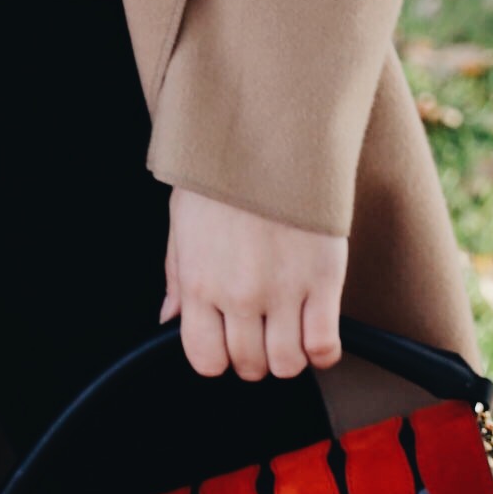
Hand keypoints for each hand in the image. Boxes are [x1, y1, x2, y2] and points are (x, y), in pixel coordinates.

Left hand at [162, 186, 346, 383]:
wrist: (269, 128)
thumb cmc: (223, 167)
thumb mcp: (183, 216)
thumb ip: (176, 274)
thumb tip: (168, 318)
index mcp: (199, 280)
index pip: (205, 359)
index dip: (219, 357)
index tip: (228, 341)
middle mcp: (237, 294)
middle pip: (250, 365)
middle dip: (255, 354)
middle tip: (262, 329)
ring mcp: (282, 290)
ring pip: (287, 363)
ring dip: (289, 354)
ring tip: (290, 327)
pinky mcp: (322, 279)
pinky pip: (323, 345)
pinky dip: (322, 349)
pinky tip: (317, 328)